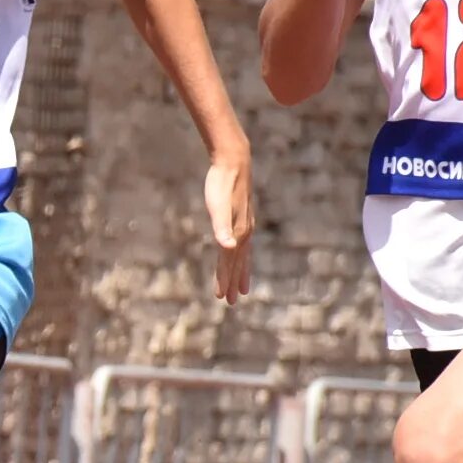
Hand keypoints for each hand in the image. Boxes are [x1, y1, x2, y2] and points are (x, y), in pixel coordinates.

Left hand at [204, 151, 253, 302]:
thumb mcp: (218, 207)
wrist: (234, 162)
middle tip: (231, 300)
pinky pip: (242, 241)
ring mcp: (245, 223)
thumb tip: (227, 248)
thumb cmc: (222, 184)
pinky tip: (238, 252)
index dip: (225, 279)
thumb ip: (221, 228)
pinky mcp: (242, 216)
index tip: (221, 298)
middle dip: (233, 281)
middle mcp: (244, 231)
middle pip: (237, 262)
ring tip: (241, 286)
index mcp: (237, 232)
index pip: (229, 262)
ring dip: (240, 270)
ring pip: (242, 253)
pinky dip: (240, 253)